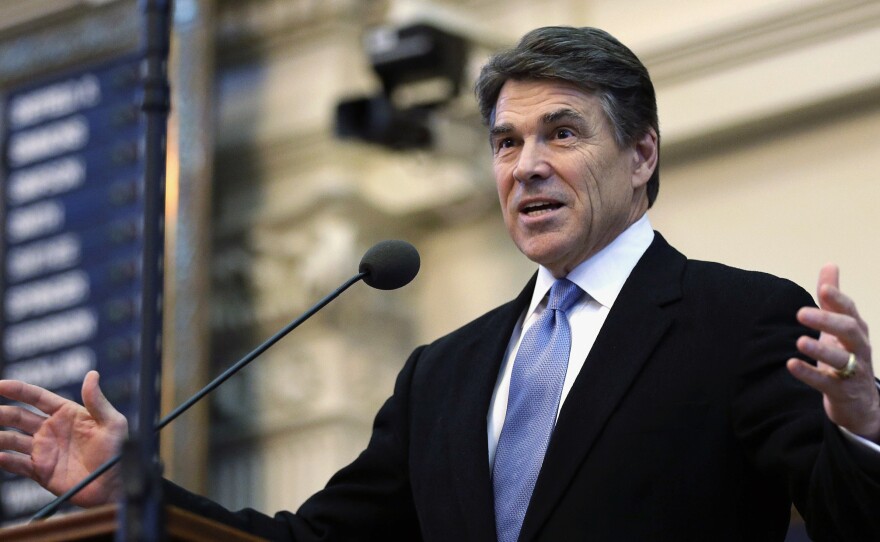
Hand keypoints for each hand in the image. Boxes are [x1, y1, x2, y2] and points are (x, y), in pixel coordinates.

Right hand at [0, 370, 127, 506]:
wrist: (113, 487)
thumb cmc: (117, 453)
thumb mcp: (112, 424)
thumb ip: (98, 401)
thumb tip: (92, 374)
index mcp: (67, 413)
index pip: (37, 398)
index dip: (19, 390)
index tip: (0, 385)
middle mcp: (51, 429)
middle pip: (18, 417)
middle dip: (2, 412)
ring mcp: (43, 450)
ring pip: (12, 439)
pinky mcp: (39, 471)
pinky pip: (16, 464)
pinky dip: (5, 460)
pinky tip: (0, 455)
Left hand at [787, 264, 879, 441]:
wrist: (861, 401)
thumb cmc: (846, 355)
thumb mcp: (840, 325)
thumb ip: (832, 298)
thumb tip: (830, 264)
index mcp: (855, 329)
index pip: (849, 310)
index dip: (838, 299)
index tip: (823, 288)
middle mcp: (858, 348)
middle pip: (849, 330)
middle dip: (827, 320)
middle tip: (800, 313)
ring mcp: (853, 371)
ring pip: (841, 358)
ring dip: (820, 349)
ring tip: (800, 341)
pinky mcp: (842, 391)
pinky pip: (826, 382)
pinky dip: (808, 374)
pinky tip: (791, 364)